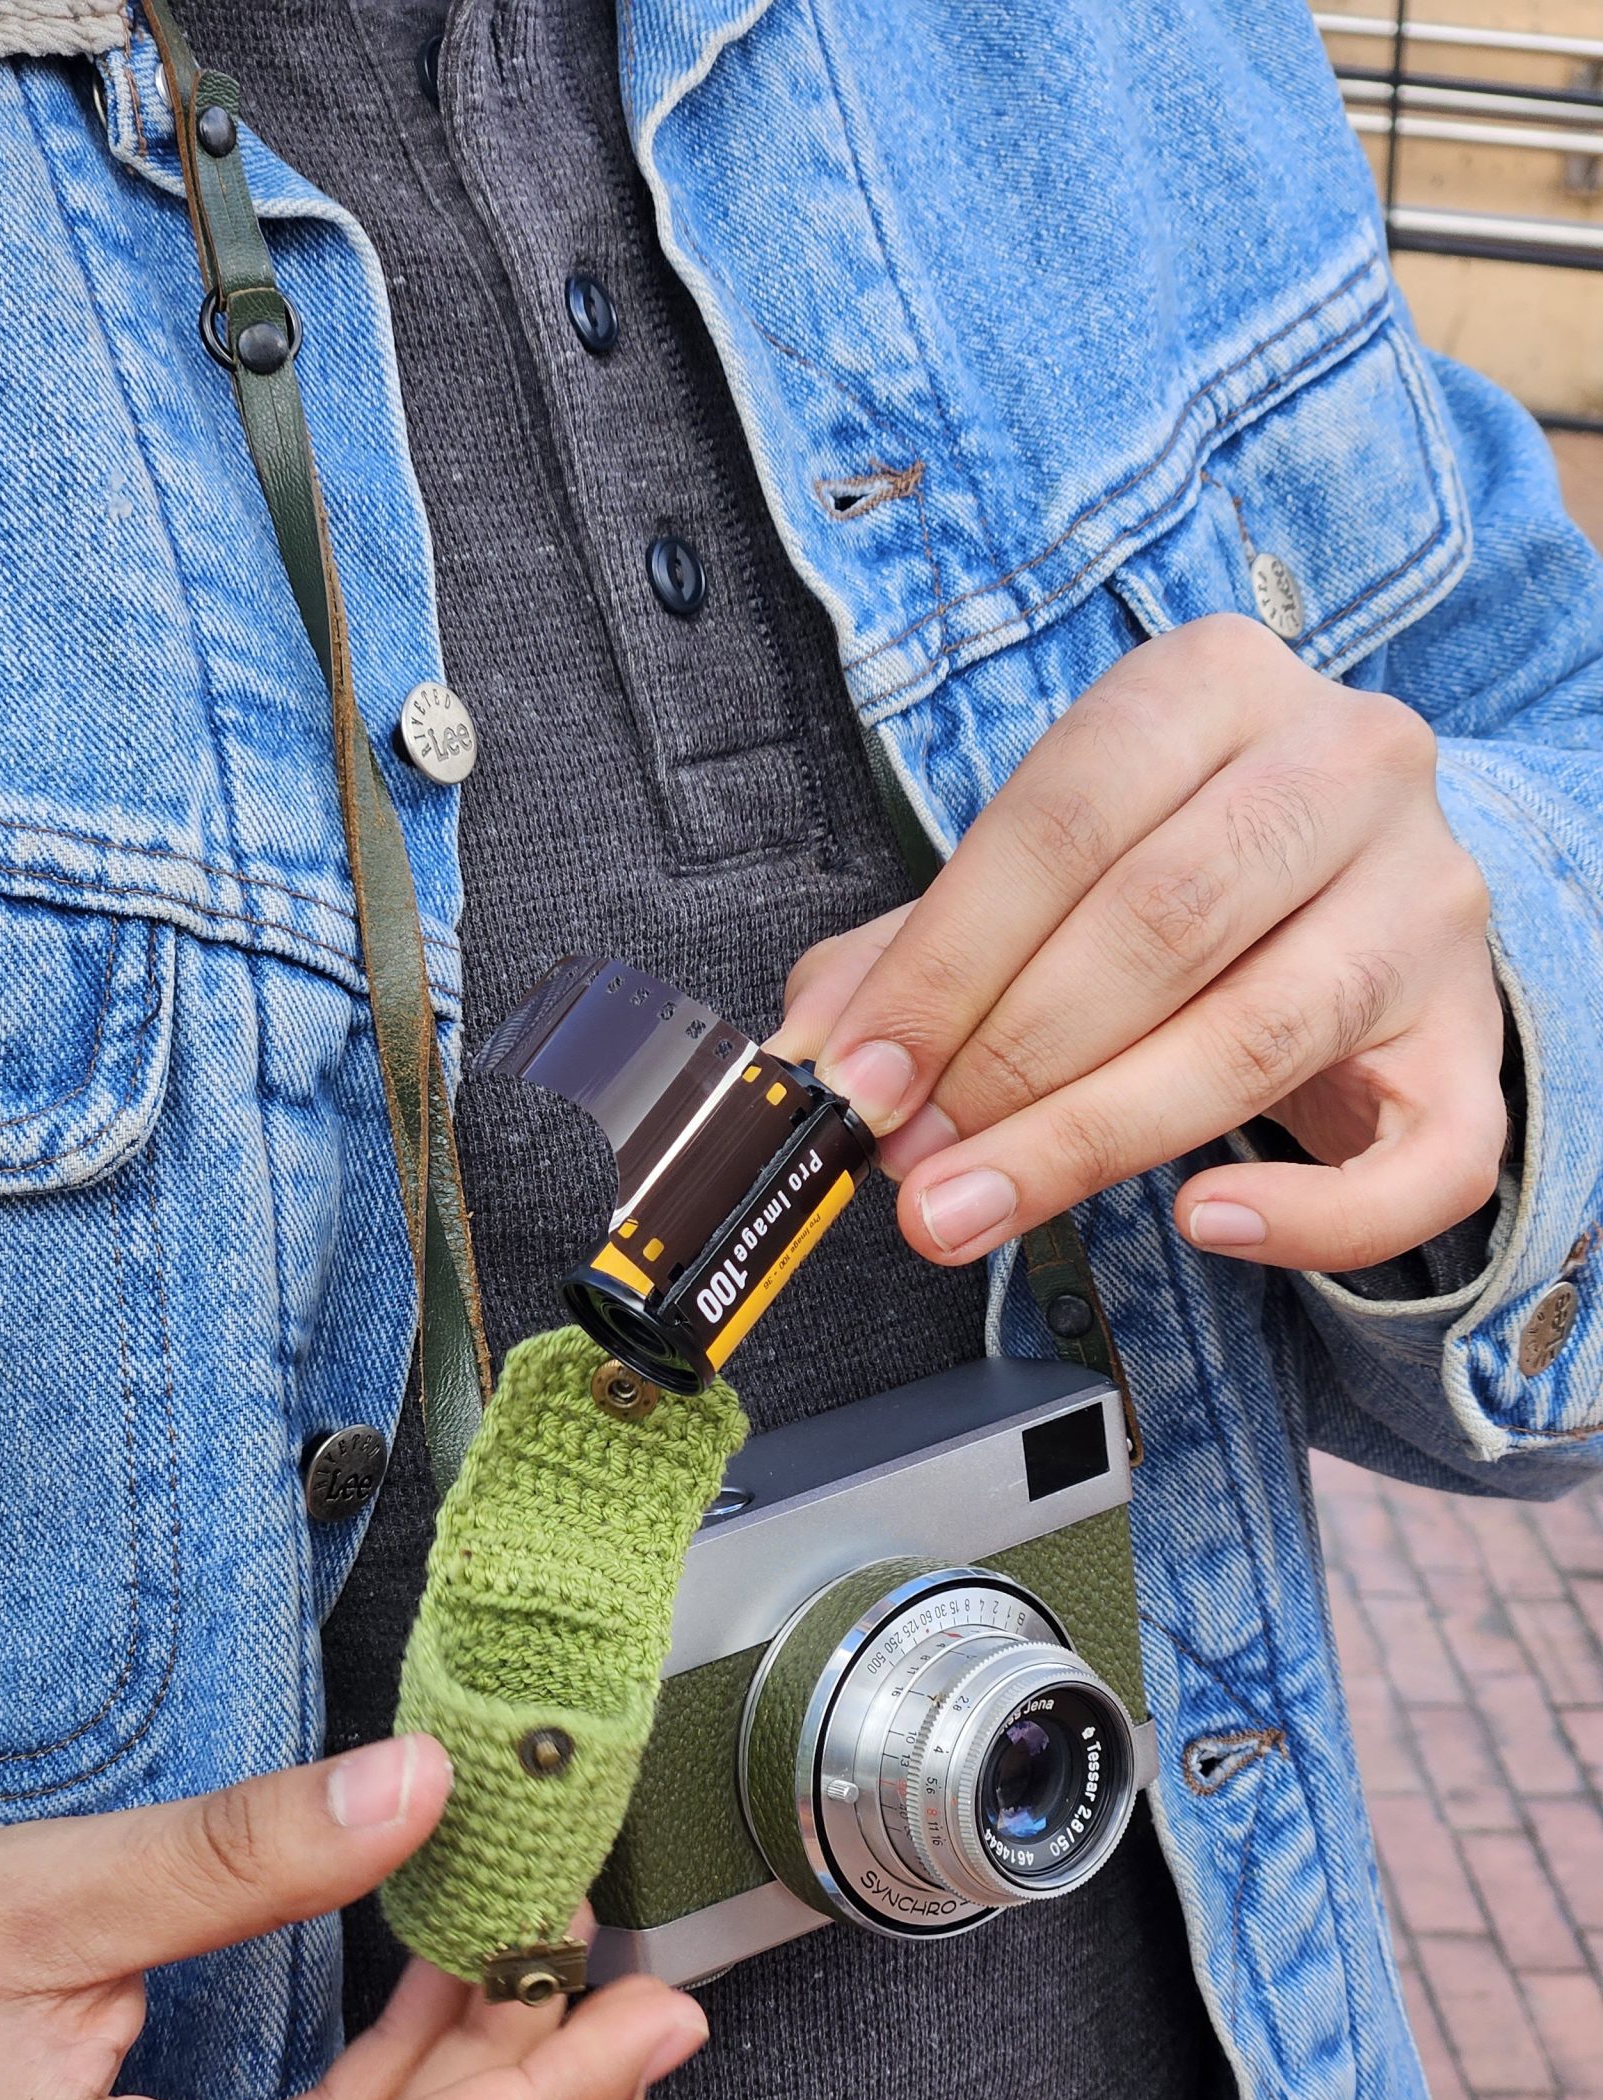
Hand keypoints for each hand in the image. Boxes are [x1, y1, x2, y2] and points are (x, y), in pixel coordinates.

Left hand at [777, 617, 1505, 1272]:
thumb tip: (812, 1051)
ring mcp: (1430, 903)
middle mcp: (1349, 764)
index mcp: (1217, 683)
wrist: (1358, 891)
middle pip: (1159, 923)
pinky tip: (1200, 1225)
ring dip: (1089, 1141)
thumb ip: (917, 954)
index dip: (945, 966)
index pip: (1062, 822)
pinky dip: (1306, 1219)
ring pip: (1257, 1036)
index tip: (859, 1081)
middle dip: (1006, 1062)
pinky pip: (1419, 1160)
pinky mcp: (1477, 1042)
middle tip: (907, 1165)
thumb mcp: (1042, 879)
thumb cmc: (1173, 878)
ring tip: (972, 1208)